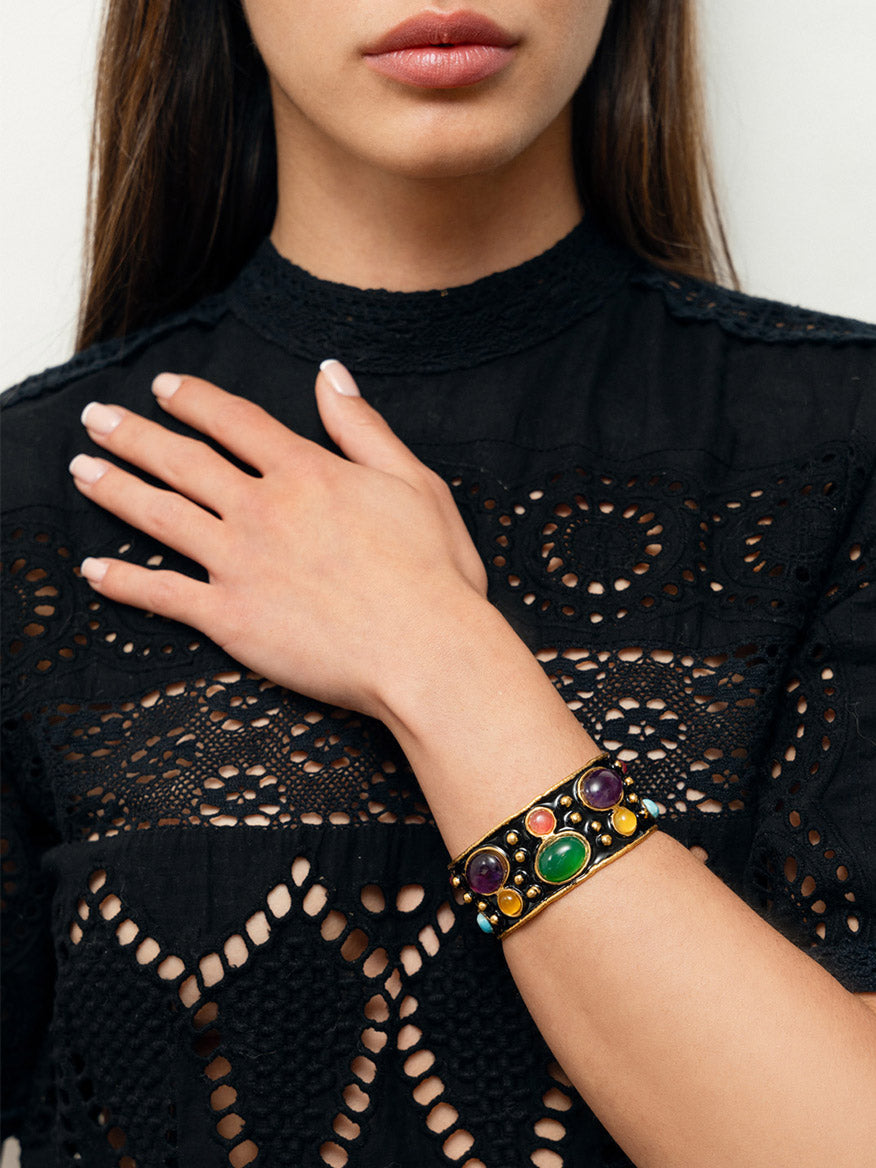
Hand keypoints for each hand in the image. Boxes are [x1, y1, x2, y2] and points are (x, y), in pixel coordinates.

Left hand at [69, 361, 488, 718]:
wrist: (426, 650)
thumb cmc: (433, 573)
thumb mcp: (413, 482)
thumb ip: (363, 427)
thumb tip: (331, 375)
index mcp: (306, 473)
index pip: (235, 422)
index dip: (195, 400)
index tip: (165, 387)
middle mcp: (262, 510)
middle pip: (182, 461)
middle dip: (134, 435)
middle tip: (97, 419)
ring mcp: (240, 564)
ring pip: (160, 516)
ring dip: (115, 490)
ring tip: (82, 471)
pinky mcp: (230, 619)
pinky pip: (163, 596)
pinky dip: (123, 583)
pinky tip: (93, 572)